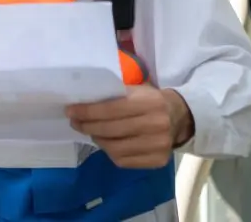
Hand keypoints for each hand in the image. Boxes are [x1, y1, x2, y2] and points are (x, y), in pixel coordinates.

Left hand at [66, 87, 192, 168]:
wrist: (180, 117)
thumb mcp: (137, 89)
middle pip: (111, 130)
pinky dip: (110, 152)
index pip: (111, 110)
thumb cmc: (151, 100)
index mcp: (149, 102)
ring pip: (115, 148)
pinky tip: (105, 143)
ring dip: (97, 140)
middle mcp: (156, 125)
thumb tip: (82, 100)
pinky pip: (124, 161)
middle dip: (87, 126)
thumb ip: (114, 93)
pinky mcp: (158, 161)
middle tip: (75, 122)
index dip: (87, 112)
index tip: (70, 111)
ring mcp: (159, 145)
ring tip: (90, 132)